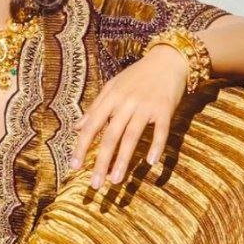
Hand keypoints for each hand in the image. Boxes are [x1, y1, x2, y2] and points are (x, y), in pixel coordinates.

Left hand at [68, 45, 188, 187]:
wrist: (168, 60)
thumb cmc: (138, 75)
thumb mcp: (113, 86)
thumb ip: (95, 107)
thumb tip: (77, 127)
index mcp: (111, 98)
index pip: (92, 126)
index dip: (81, 146)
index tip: (74, 167)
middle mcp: (126, 103)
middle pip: (110, 136)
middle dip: (101, 162)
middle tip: (95, 184)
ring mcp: (146, 106)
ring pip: (132, 137)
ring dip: (123, 161)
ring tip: (115, 181)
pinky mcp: (165, 109)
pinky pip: (160, 131)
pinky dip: (156, 147)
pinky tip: (151, 164)